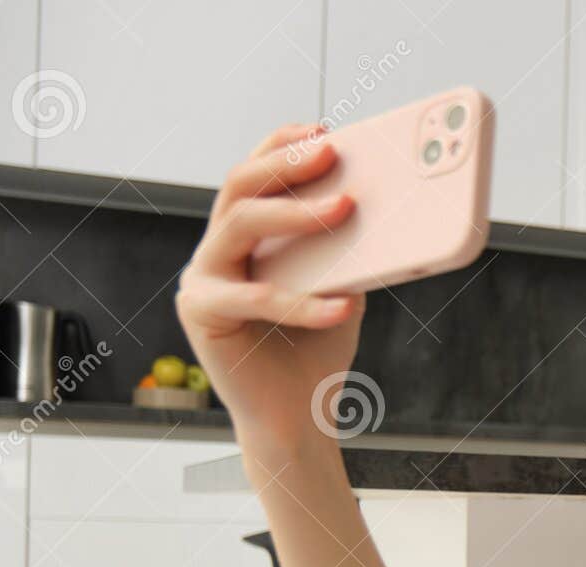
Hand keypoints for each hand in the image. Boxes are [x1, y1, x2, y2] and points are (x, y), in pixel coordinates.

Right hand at [175, 123, 365, 453]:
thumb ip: (349, 250)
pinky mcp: (200, 313)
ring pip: (238, 224)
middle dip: (285, 163)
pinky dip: (304, 302)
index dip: (285, 146)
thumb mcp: (343, 287)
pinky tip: (343, 306)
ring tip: (344, 208)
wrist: (300, 416)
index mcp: (248, 237)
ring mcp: (203, 278)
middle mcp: (217, 250)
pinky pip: (255, 297)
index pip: (258, 175)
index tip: (327, 130)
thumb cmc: (319, 348)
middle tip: (330, 151)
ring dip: (294, 212)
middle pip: (239, 187)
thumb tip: (386, 205)